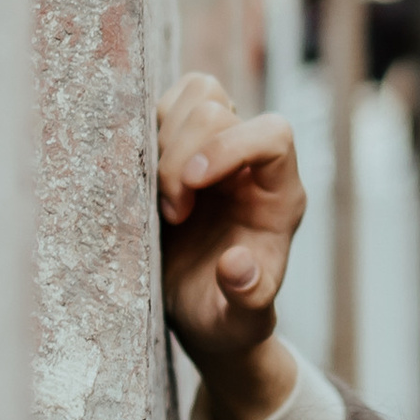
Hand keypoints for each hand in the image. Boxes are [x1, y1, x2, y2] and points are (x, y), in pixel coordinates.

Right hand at [157, 74, 304, 419]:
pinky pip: (162, 109)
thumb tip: (237, 265)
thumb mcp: (240, 324)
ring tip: (158, 200)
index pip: (274, 135)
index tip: (191, 185)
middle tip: (172, 214)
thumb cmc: (227, 318)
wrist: (202, 314)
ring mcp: (215, 148)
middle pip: (220, 107)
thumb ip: (247, 299)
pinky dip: (144, 134)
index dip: (231, 146)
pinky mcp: (179, 148)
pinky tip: (140, 182)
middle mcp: (250, 163)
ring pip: (194, 95)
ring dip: (163, 139)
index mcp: (279, 196)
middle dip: (181, 154)